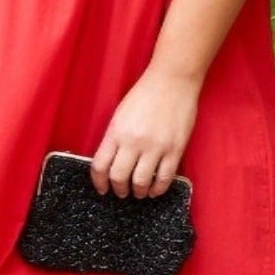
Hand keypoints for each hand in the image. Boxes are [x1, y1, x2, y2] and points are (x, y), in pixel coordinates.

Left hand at [90, 70, 198, 194]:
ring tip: (139, 192)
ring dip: (138, 191)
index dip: (99, 182)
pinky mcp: (175, 149)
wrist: (173, 81)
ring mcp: (155, 147)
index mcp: (116, 131)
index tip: (102, 188)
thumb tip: (111, 163)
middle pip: (119, 177)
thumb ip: (115, 138)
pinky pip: (165, 178)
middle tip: (121, 192)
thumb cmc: (146, 94)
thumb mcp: (120, 114)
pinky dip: (158, 189)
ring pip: (142, 181)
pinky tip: (154, 190)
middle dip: (118, 189)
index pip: (100, 165)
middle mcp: (134, 141)